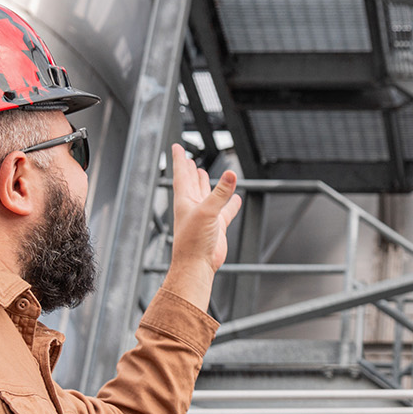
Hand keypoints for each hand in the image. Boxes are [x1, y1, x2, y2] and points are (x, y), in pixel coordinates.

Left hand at [159, 145, 241, 307]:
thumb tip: (231, 174)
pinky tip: (236, 198)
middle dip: (190, 171)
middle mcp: (193, 206)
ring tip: (205, 172)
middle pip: (191, 183)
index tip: (176, 147)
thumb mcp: (208, 212)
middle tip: (188, 159)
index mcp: (184, 200)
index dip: (179, 160)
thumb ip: (220, 193)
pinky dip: (230, 204)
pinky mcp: (216, 227)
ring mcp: (205, 216)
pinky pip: (225, 211)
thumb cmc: (193, 242)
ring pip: (207, 195)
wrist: (197, 266)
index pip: (181, 174)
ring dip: (207, 184)